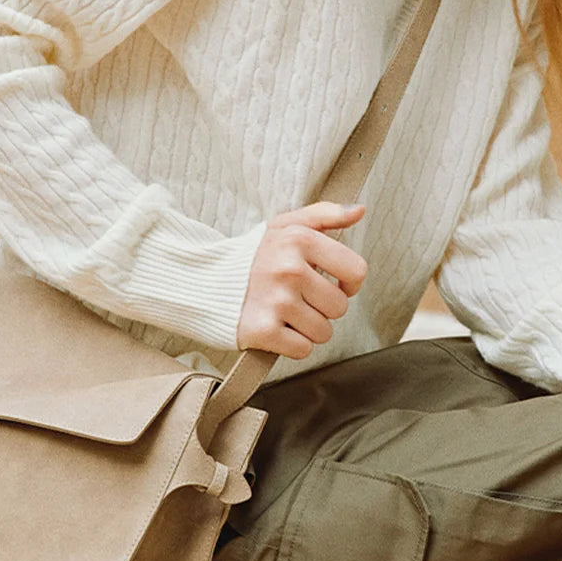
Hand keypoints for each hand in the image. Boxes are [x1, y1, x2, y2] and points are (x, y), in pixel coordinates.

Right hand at [236, 201, 367, 358]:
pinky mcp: (264, 331)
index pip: (356, 271)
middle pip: (339, 307)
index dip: (348, 282)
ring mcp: (277, 302)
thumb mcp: (284, 225)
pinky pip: (303, 349)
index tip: (332, 283)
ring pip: (323, 331)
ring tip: (284, 312)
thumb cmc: (250, 255)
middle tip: (297, 297)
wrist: (203, 280)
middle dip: (322, 307)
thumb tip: (359, 211)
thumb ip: (324, 214)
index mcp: (299, 240)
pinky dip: (291, 344)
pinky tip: (275, 327)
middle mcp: (290, 270)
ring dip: (307, 327)